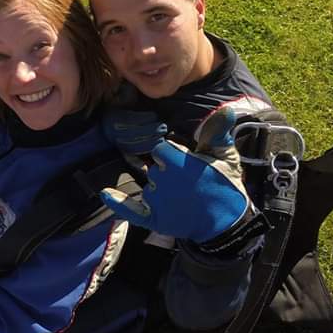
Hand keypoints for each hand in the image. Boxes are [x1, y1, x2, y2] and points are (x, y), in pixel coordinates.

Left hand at [100, 108, 248, 242]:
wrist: (226, 222)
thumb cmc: (226, 186)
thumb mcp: (225, 157)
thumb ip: (218, 133)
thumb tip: (226, 110)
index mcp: (177, 162)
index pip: (159, 149)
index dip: (171, 154)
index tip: (185, 160)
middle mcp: (162, 180)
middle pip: (153, 168)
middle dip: (166, 172)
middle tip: (188, 183)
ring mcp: (156, 200)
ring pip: (147, 186)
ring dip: (157, 188)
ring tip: (181, 197)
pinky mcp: (154, 218)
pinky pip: (131, 210)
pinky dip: (118, 203)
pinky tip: (107, 193)